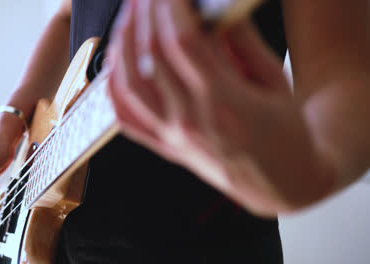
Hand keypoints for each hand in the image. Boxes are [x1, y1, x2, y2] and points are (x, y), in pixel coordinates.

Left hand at [107, 0, 331, 214]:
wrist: (280, 182)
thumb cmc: (286, 134)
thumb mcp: (275, 80)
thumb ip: (241, 39)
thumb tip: (211, 4)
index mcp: (225, 104)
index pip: (182, 42)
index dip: (171, 5)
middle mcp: (191, 122)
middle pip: (152, 55)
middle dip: (147, 12)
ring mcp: (172, 136)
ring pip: (129, 82)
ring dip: (124, 41)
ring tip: (131, 14)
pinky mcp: (164, 145)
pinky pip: (125, 112)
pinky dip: (115, 80)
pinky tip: (119, 56)